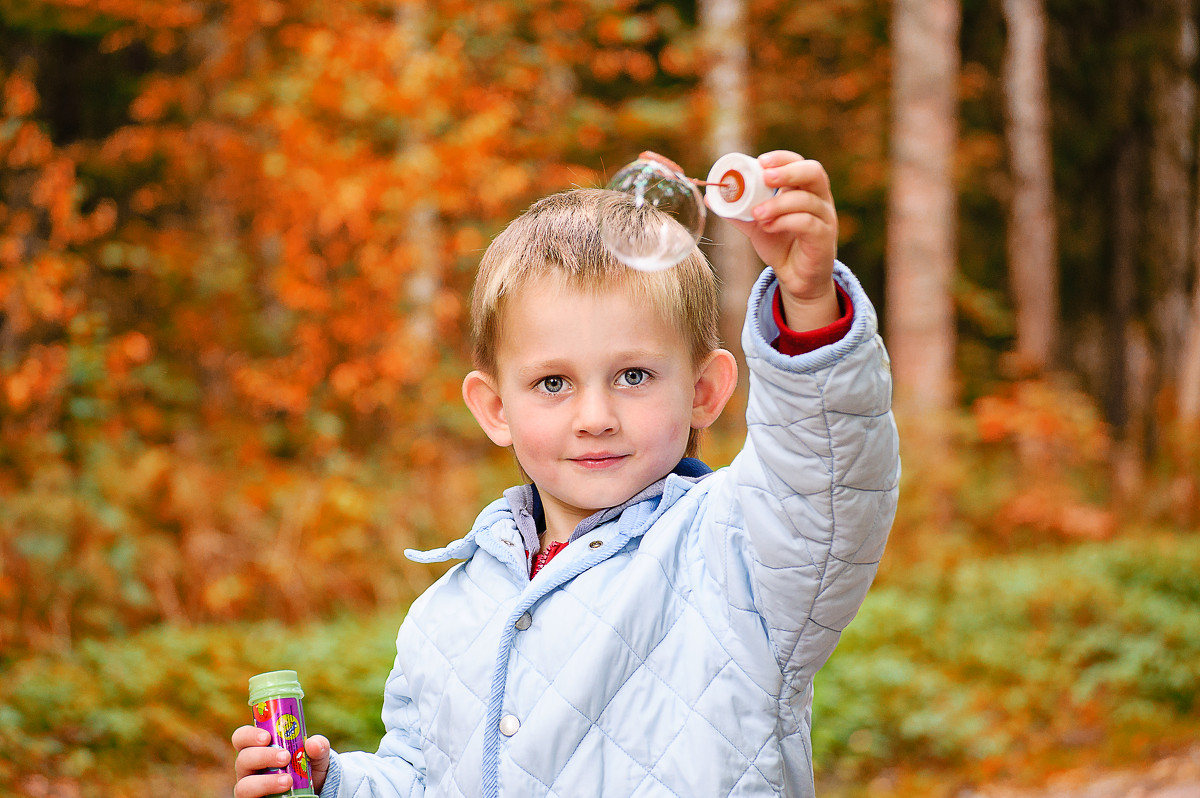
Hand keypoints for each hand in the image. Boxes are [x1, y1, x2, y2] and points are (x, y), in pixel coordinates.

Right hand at [233, 725, 330, 796]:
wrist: (313, 790)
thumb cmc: (307, 766)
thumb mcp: (317, 754)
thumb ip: (318, 746)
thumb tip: (312, 744)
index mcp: (258, 748)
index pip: (242, 737)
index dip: (249, 735)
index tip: (267, 737)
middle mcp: (249, 767)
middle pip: (242, 759)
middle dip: (263, 756)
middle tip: (285, 757)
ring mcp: (249, 786)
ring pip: (244, 784)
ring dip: (265, 782)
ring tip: (288, 781)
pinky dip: (265, 794)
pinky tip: (283, 792)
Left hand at [719, 150, 839, 330]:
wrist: (796, 278)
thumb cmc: (780, 245)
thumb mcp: (755, 225)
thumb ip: (737, 212)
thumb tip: (710, 198)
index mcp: (805, 189)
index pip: (800, 162)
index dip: (782, 158)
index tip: (761, 162)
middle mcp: (820, 199)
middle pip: (813, 172)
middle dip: (787, 172)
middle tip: (764, 177)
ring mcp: (825, 218)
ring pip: (807, 200)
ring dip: (777, 204)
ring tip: (756, 214)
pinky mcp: (824, 238)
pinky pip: (808, 223)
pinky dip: (784, 222)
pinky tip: (768, 227)